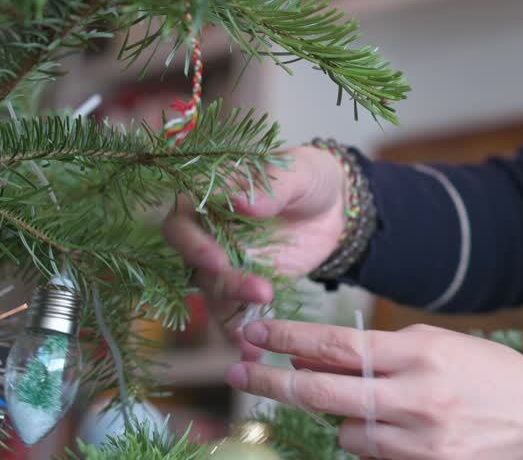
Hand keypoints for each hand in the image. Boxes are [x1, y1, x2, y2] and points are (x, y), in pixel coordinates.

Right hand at [162, 145, 348, 356]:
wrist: (337, 208)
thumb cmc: (309, 178)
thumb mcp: (298, 173)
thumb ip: (270, 184)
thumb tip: (241, 201)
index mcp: (208, 202)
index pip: (180, 225)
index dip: (192, 245)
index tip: (218, 259)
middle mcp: (208, 237)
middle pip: (196, 269)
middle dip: (223, 284)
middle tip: (259, 290)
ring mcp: (226, 267)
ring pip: (215, 297)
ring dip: (235, 312)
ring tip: (264, 324)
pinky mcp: (246, 289)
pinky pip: (235, 317)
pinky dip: (242, 336)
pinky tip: (256, 353)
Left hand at [227, 319, 522, 459]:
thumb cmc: (497, 376)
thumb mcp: (446, 346)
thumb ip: (389, 352)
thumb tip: (323, 355)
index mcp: (423, 351)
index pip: (338, 345)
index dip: (289, 339)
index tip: (254, 333)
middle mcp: (417, 395)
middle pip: (323, 390)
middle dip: (272, 380)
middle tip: (237, 372)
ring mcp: (420, 438)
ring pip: (345, 430)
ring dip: (344, 418)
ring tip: (375, 407)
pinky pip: (374, 455)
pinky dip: (373, 442)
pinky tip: (396, 430)